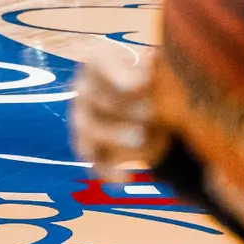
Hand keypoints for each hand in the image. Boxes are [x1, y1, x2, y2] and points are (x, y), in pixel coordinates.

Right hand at [70, 50, 167, 180]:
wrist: (150, 109)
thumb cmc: (155, 83)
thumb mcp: (160, 72)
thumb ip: (159, 71)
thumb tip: (155, 70)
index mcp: (100, 65)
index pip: (99, 64)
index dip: (116, 74)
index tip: (140, 84)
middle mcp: (85, 90)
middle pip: (94, 98)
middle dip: (122, 107)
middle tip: (151, 112)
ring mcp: (83, 120)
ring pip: (89, 128)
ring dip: (113, 134)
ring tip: (142, 141)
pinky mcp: (89, 147)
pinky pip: (92, 159)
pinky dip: (107, 170)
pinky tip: (123, 179)